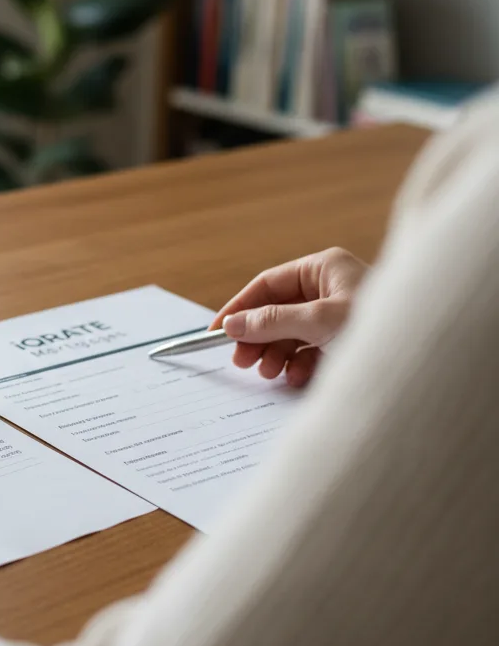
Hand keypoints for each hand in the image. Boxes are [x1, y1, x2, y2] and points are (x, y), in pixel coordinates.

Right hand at [212, 247, 368, 387]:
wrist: (428, 360)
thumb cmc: (382, 326)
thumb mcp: (319, 321)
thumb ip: (272, 322)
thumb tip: (233, 324)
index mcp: (325, 268)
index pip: (268, 284)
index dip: (240, 307)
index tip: (218, 330)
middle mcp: (330, 288)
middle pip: (277, 310)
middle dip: (258, 337)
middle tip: (242, 361)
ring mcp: (338, 314)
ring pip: (291, 333)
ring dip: (276, 354)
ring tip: (270, 373)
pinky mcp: (346, 340)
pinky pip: (310, 350)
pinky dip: (299, 364)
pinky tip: (296, 377)